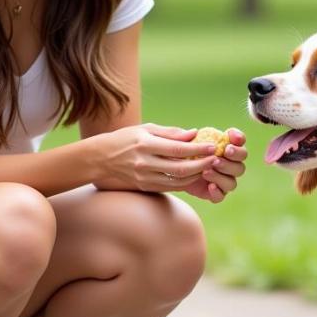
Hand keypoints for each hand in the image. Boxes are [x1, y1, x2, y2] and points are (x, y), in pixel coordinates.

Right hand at [92, 123, 215, 192]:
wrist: (101, 159)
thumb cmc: (125, 139)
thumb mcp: (145, 129)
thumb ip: (170, 133)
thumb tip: (194, 133)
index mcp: (145, 145)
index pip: (177, 149)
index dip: (197, 149)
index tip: (212, 146)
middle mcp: (144, 163)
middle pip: (180, 168)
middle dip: (202, 164)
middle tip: (216, 159)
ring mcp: (144, 178)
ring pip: (178, 181)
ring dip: (196, 175)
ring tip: (208, 167)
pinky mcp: (145, 187)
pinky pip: (171, 187)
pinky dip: (185, 182)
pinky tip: (195, 175)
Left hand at [183, 128, 246, 203]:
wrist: (170, 171)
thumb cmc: (178, 152)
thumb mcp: (179, 141)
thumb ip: (186, 136)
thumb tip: (194, 132)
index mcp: (225, 147)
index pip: (239, 141)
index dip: (238, 138)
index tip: (230, 136)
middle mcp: (229, 165)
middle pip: (240, 165)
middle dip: (233, 160)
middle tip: (220, 155)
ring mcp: (222, 181)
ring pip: (232, 182)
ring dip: (222, 176)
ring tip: (206, 171)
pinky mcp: (213, 193)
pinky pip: (221, 196)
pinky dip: (217, 192)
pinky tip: (210, 186)